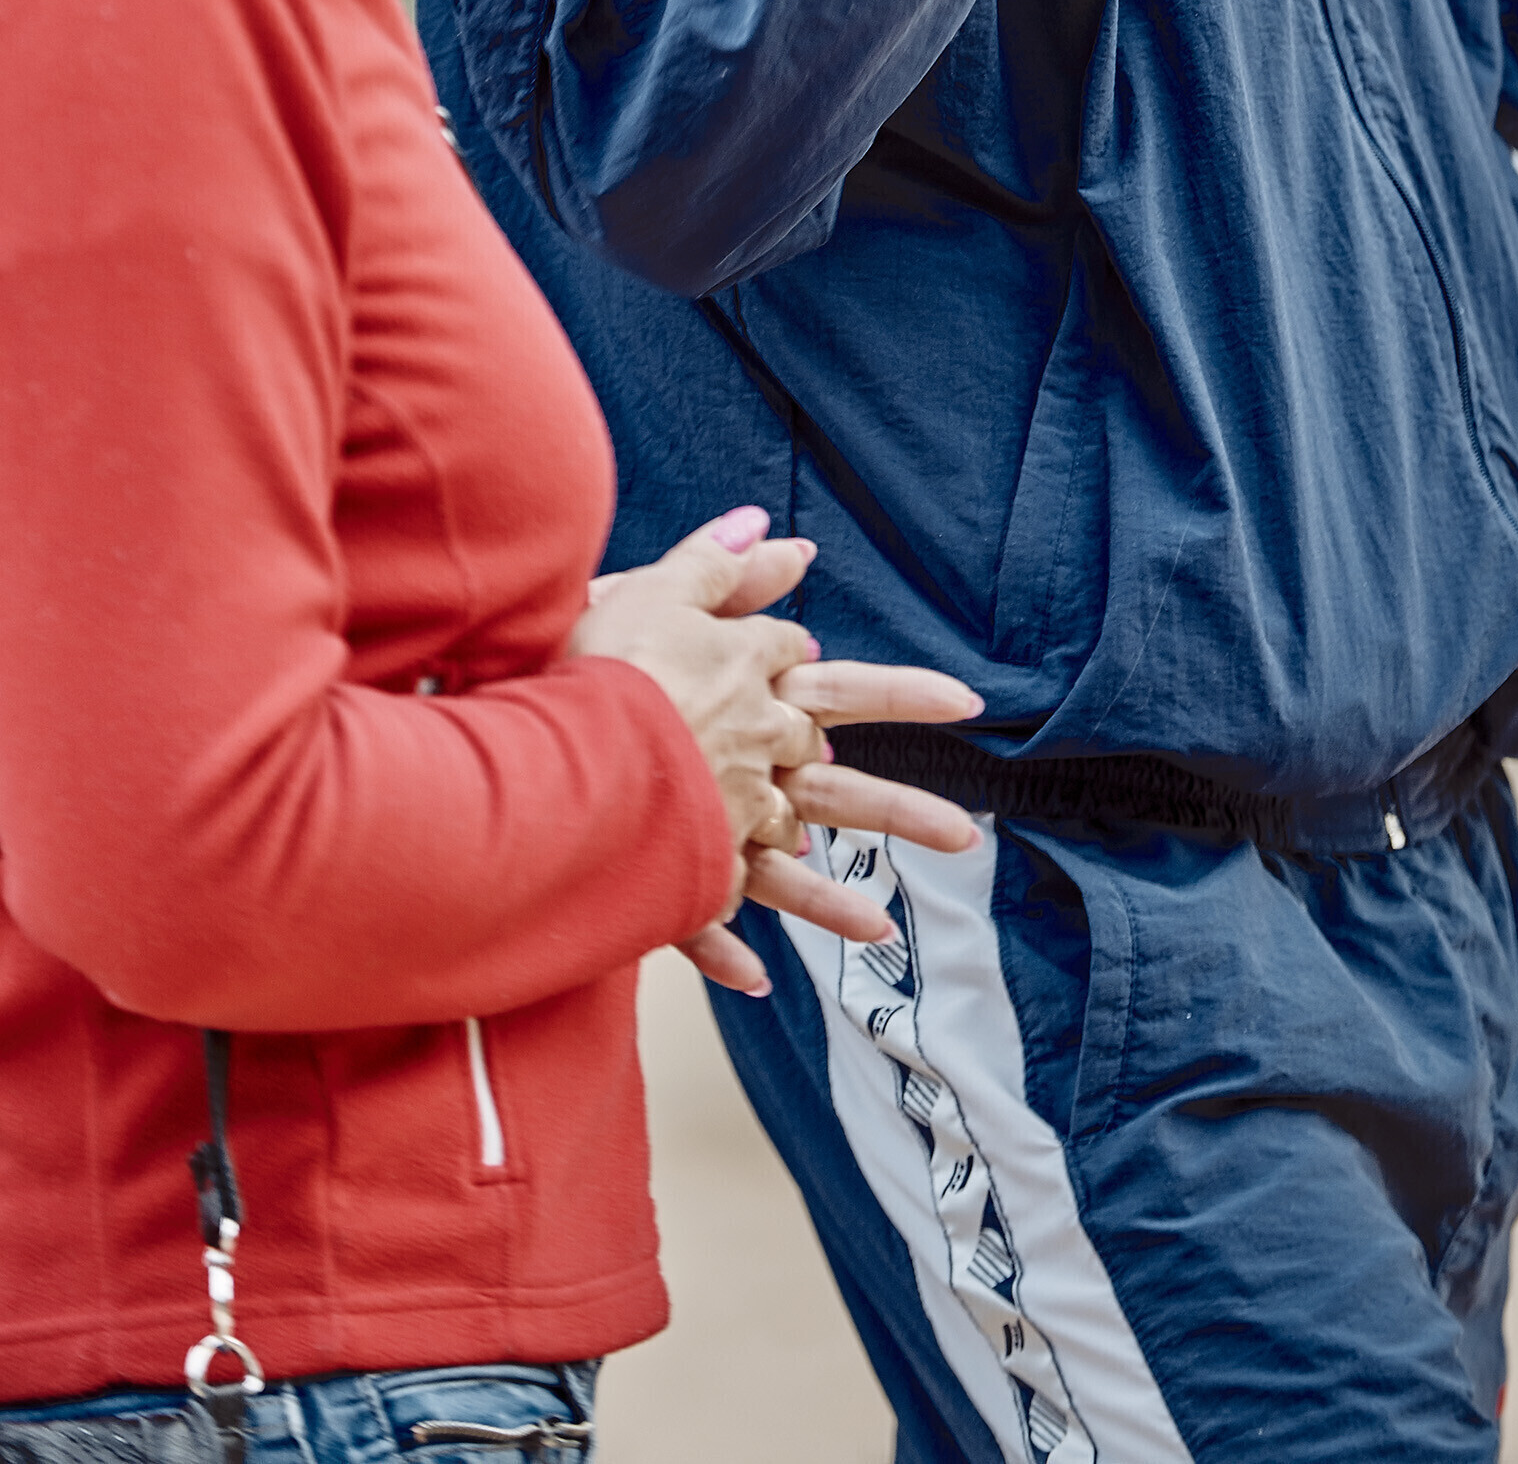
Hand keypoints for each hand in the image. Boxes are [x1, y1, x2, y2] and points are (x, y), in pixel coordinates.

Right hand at [570, 508, 983, 996]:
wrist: (549, 744)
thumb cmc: (602, 659)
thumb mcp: (664, 588)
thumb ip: (725, 566)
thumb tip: (788, 540)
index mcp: (756, 692)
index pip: (837, 681)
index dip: (892, 691)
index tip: (945, 703)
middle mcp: (750, 763)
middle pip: (840, 785)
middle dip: (905, 811)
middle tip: (967, 838)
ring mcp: (716, 826)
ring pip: (789, 869)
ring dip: (833, 907)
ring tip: (885, 931)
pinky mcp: (670, 873)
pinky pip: (701, 920)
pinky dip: (723, 952)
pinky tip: (756, 978)